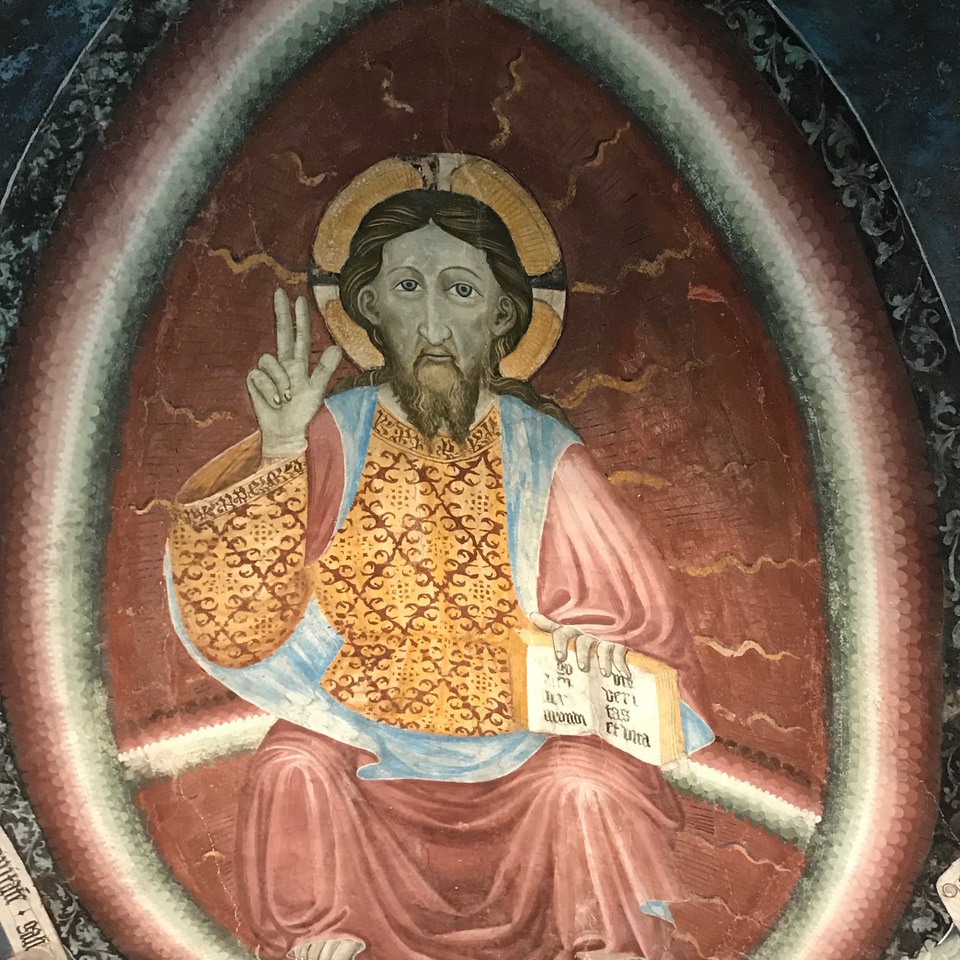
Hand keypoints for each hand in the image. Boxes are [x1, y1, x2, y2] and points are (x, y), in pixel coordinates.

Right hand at [247, 288, 341, 459]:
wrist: (285, 431)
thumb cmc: (301, 413)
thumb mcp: (316, 391)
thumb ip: (325, 369)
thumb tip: (336, 347)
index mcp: (299, 364)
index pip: (299, 336)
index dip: (298, 318)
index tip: (297, 299)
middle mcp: (283, 364)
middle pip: (281, 333)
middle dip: (281, 312)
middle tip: (279, 292)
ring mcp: (267, 371)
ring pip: (270, 360)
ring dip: (279, 381)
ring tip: (286, 398)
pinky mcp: (255, 380)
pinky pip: (260, 376)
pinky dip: (269, 390)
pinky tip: (274, 402)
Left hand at [528, 613, 629, 677]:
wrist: (605, 637)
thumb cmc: (578, 642)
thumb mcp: (564, 635)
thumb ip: (549, 627)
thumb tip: (532, 615)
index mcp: (571, 635)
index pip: (563, 634)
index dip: (561, 643)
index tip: (560, 658)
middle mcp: (586, 637)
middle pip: (583, 642)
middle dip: (583, 654)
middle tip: (583, 668)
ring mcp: (602, 642)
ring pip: (603, 647)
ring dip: (604, 660)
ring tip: (605, 673)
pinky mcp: (617, 647)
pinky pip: (619, 652)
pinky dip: (621, 663)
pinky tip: (624, 674)